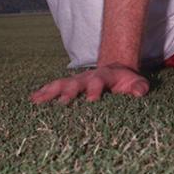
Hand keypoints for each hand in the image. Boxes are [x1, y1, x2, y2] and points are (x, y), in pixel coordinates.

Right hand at [30, 64, 148, 103]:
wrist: (115, 69)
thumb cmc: (125, 80)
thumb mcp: (135, 82)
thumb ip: (139, 87)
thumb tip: (140, 92)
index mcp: (103, 77)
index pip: (98, 83)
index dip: (95, 90)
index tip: (91, 101)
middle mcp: (86, 77)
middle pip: (76, 83)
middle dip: (69, 92)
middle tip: (62, 104)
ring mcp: (75, 80)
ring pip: (60, 84)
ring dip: (50, 92)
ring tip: (37, 101)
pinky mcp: (68, 85)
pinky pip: (54, 88)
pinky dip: (43, 93)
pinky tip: (32, 100)